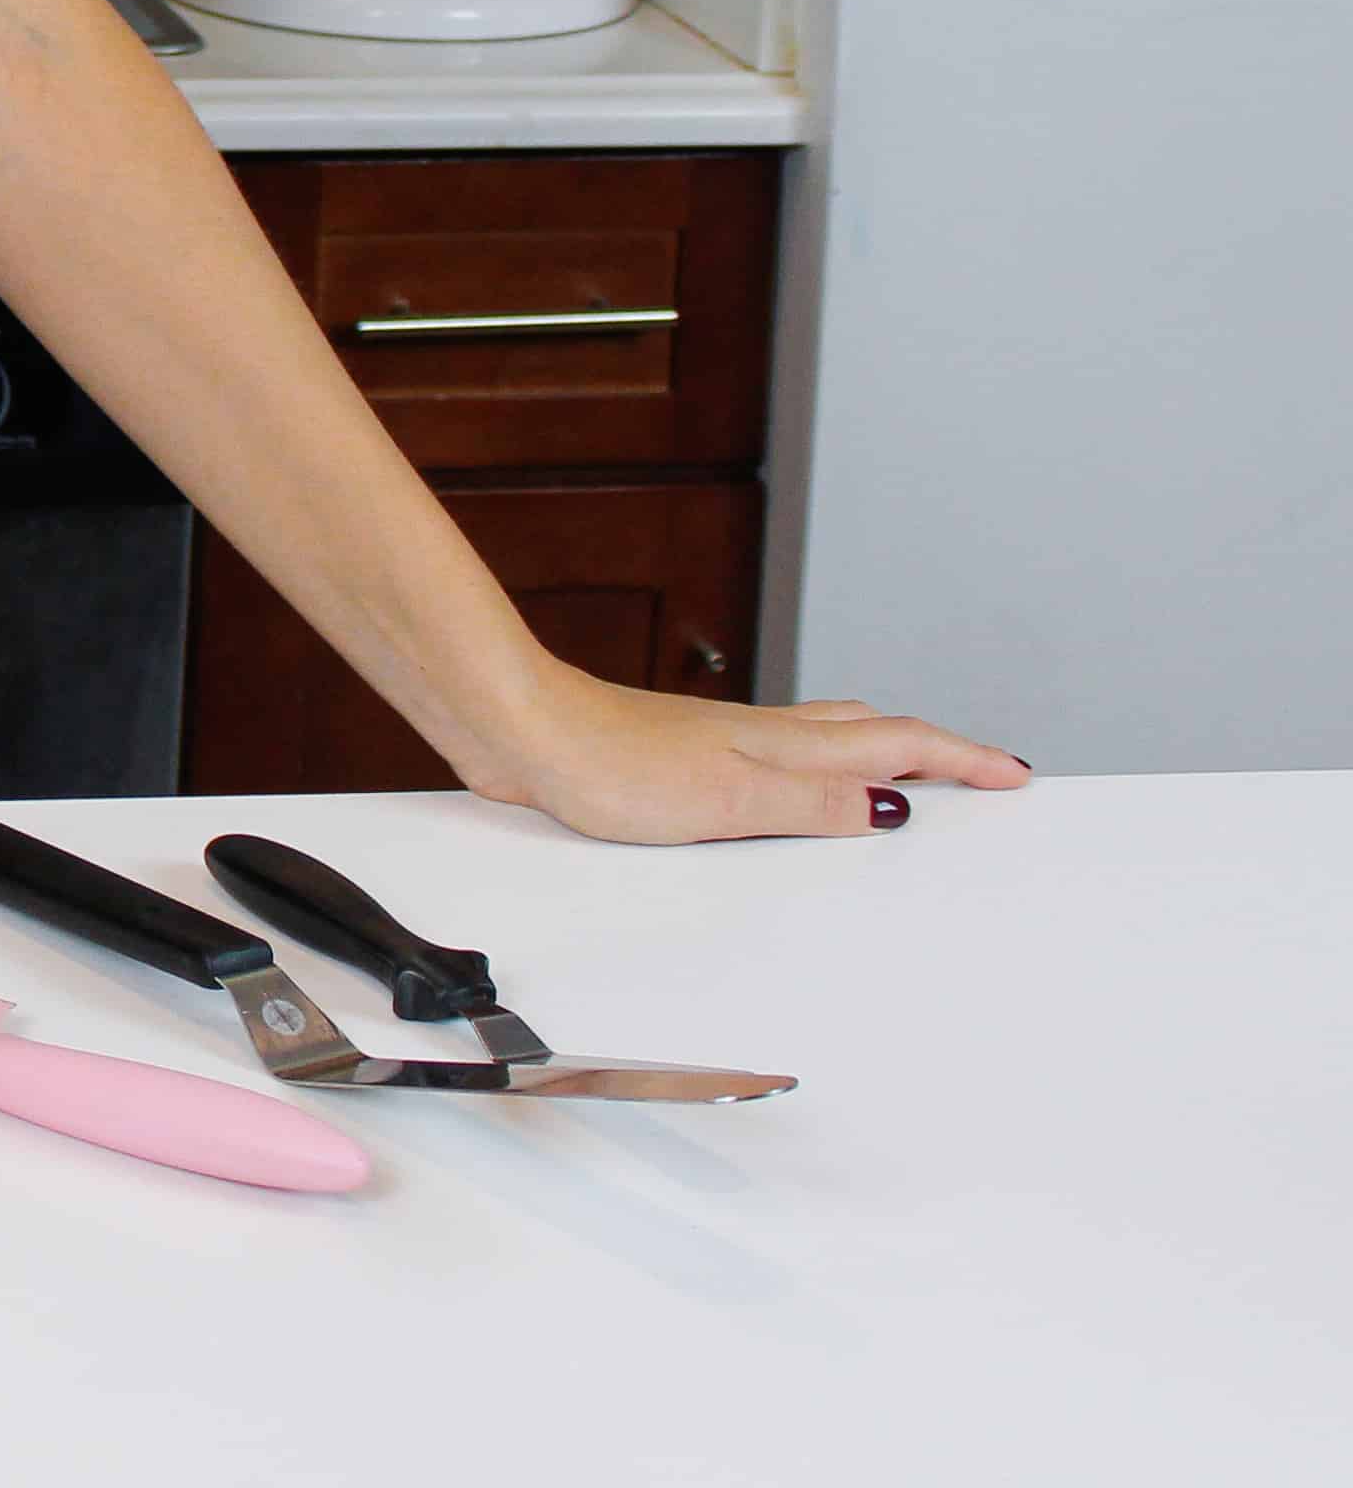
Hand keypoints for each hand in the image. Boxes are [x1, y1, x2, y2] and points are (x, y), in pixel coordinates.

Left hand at [466, 665, 1030, 841]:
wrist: (519, 727)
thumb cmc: (606, 759)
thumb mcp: (729, 799)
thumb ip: (812, 802)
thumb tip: (894, 807)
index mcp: (787, 743)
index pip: (898, 745)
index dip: (962, 759)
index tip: (1015, 773)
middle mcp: (762, 736)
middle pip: (871, 735)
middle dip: (935, 753)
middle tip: (983, 774)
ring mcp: (722, 745)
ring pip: (823, 743)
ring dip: (878, 756)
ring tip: (913, 779)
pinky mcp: (681, 763)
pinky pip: (773, 766)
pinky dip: (812, 776)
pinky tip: (792, 794)